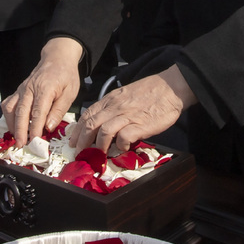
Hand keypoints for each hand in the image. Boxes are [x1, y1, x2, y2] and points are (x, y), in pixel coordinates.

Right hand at [1, 37, 83, 145]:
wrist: (56, 58)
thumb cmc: (66, 76)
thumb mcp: (70, 92)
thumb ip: (59, 110)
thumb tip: (49, 127)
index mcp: (45, 88)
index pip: (38, 111)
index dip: (35, 127)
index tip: (35, 141)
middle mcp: (30, 88)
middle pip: (21, 111)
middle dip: (20, 130)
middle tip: (21, 145)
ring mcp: (22, 89)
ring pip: (10, 107)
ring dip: (12, 124)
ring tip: (17, 138)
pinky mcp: (18, 91)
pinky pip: (8, 104)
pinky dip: (8, 117)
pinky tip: (14, 126)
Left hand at [72, 65, 197, 153]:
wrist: (170, 87)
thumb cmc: (148, 92)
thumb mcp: (124, 95)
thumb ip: (112, 108)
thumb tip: (102, 125)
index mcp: (110, 100)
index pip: (87, 115)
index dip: (78, 131)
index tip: (74, 142)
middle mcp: (115, 107)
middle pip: (91, 125)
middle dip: (83, 142)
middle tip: (80, 154)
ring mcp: (127, 116)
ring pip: (104, 132)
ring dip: (100, 146)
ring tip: (100, 155)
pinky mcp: (140, 125)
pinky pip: (124, 137)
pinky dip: (121, 145)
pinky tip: (124, 148)